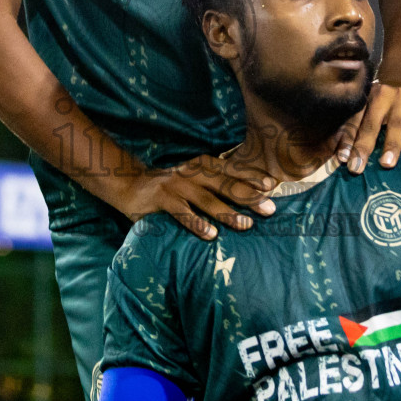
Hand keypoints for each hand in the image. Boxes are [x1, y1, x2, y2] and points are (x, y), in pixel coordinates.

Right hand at [113, 155, 276, 240]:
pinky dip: (196, 223)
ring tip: (246, 225)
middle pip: (224, 183)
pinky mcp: (161, 199)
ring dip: (227, 212)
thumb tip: (250, 198)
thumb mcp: (194, 180)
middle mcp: (192, 172)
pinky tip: (210, 235)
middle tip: (270, 208)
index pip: (232, 169)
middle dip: (248, 196)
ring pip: (206, 199)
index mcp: (203, 165)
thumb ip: (215, 186)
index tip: (272, 185)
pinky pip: (181, 212)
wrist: (128, 183)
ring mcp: (176, 184)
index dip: (251, 175)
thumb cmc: (170, 187)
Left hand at [337, 82, 400, 173]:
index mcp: (364, 99)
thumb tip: (339, 157)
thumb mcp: (367, 106)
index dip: (346, 141)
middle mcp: (381, 96)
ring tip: (386, 163)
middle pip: (371, 124)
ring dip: (391, 144)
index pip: (353, 122)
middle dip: (363, 147)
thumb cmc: (382, 100)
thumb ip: (355, 127)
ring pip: (396, 123)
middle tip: (357, 168)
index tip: (342, 159)